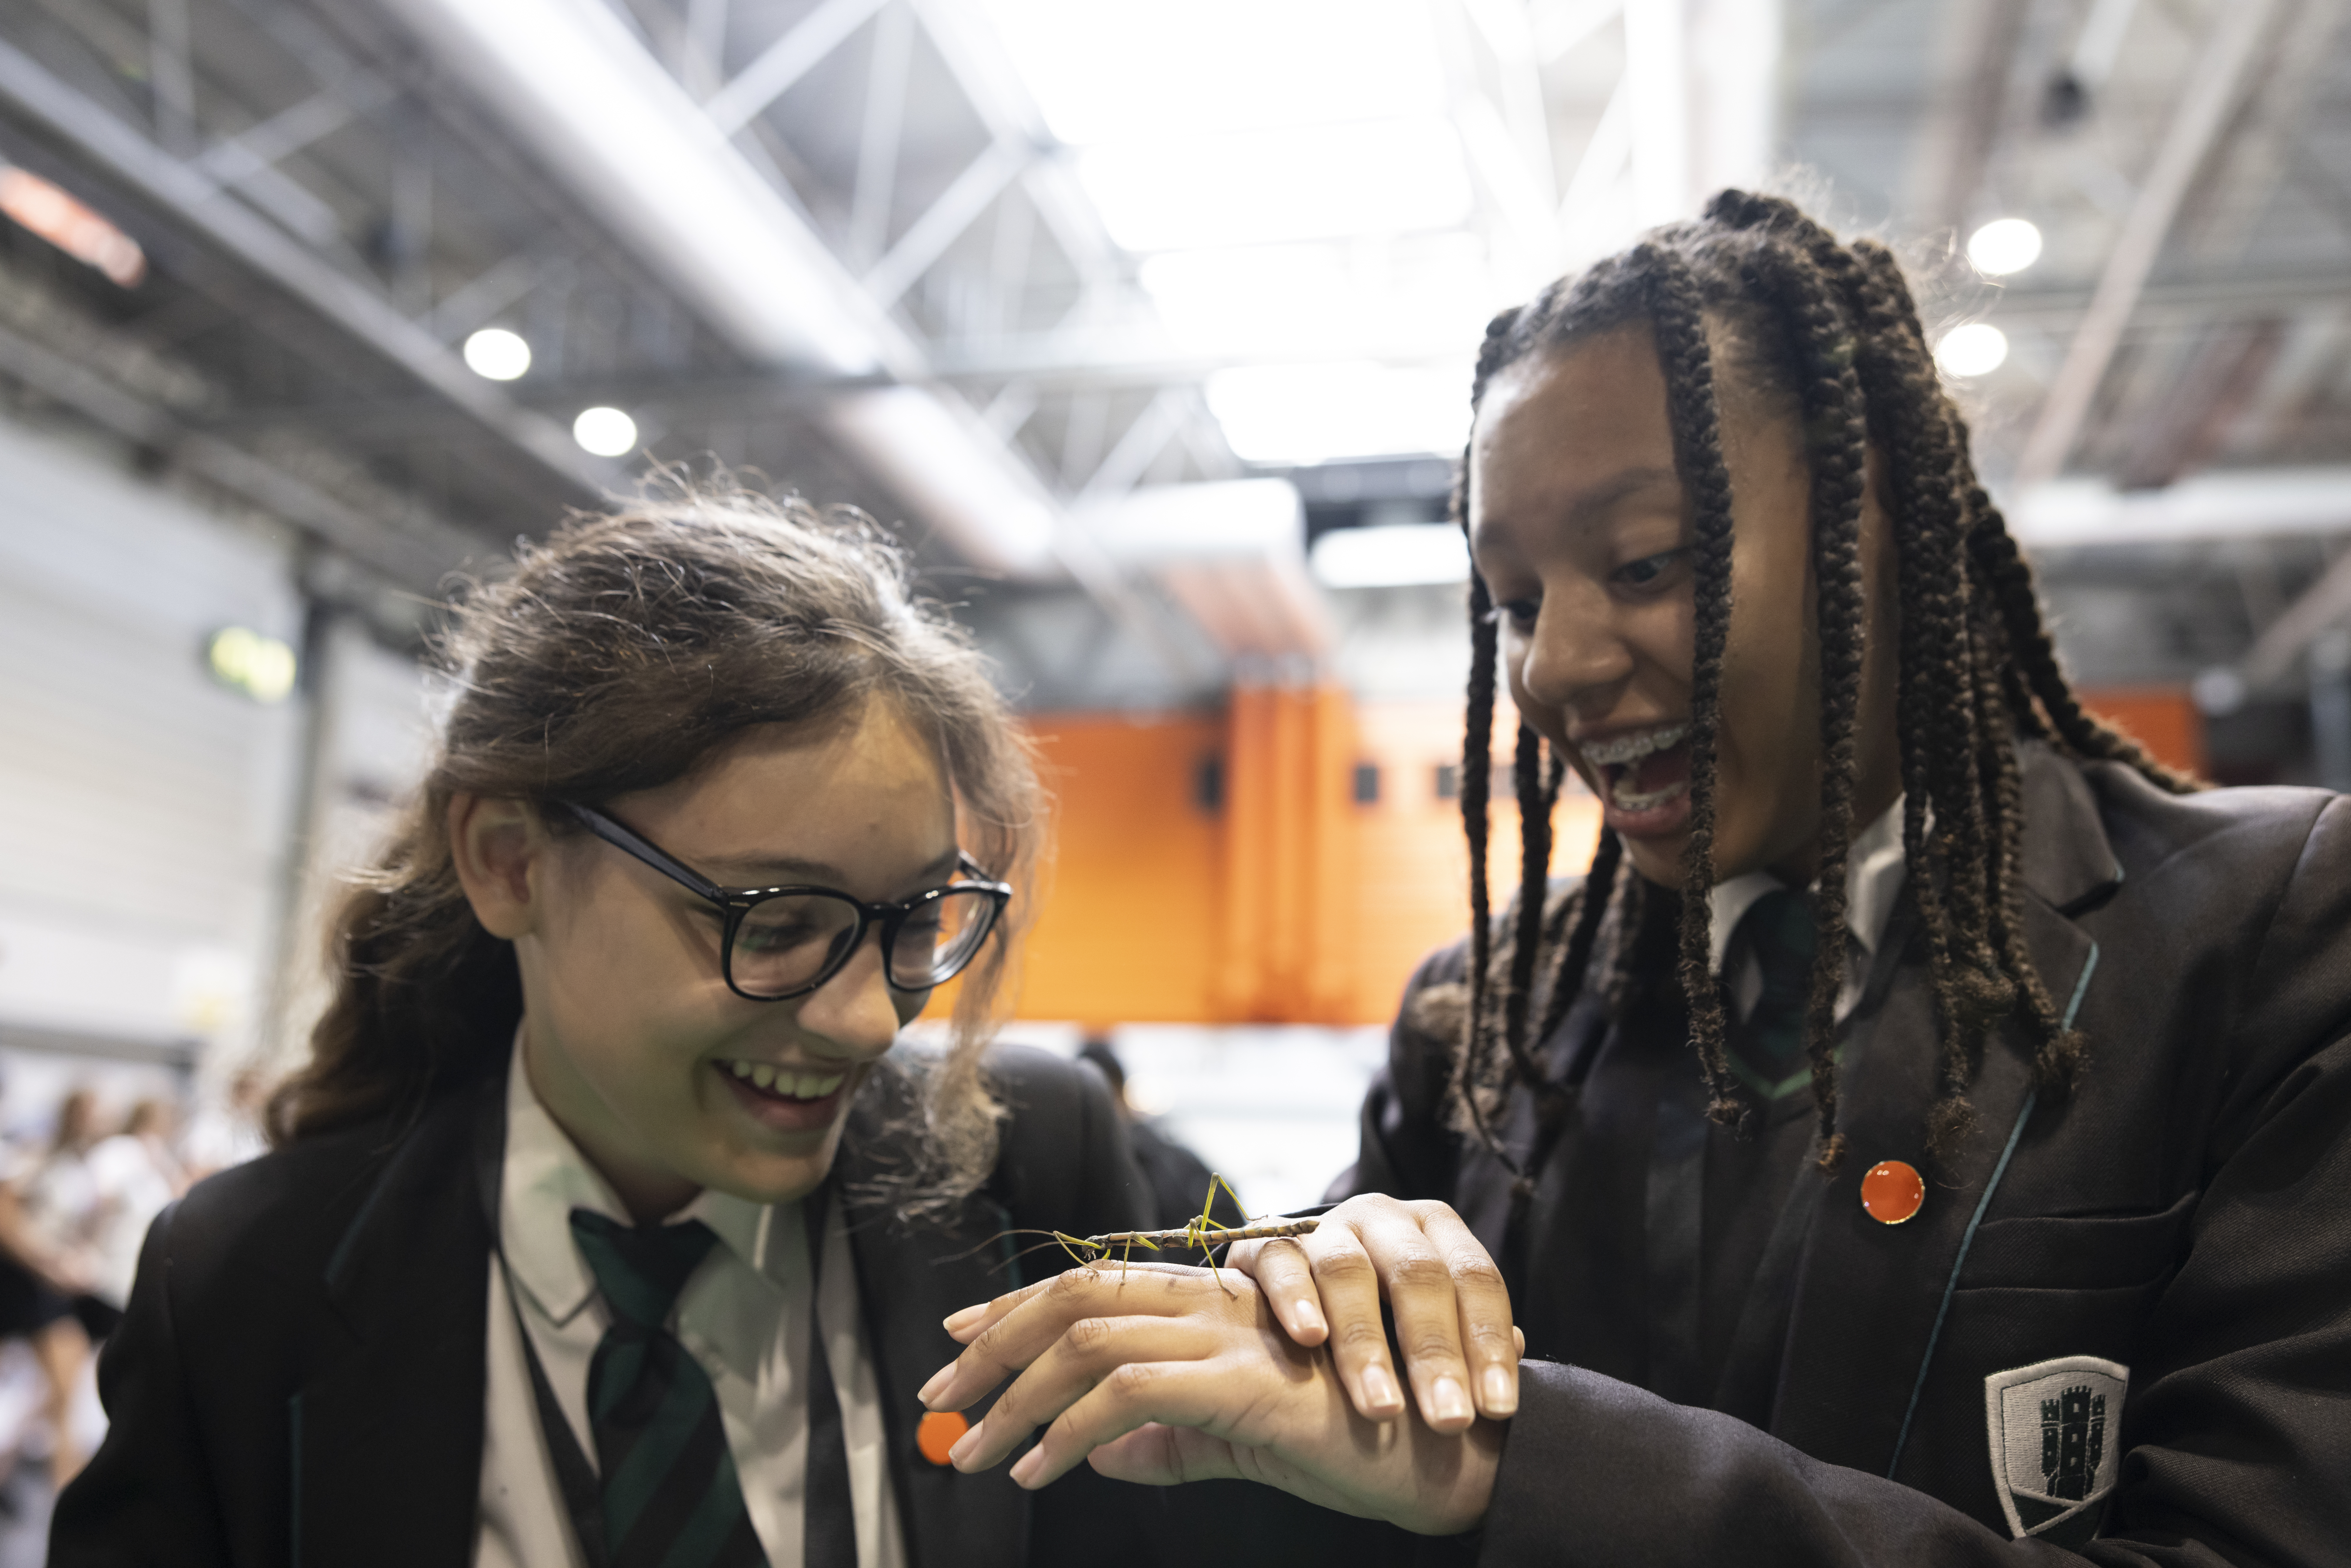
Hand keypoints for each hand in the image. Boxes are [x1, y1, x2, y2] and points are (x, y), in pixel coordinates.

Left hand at [921, 1262, 1501, 1534]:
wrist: (1441, 1453)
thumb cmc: (1351, 1445)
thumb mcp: (1240, 1441)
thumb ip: (1173, 1441)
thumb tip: (1100, 1454)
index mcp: (1213, 1307)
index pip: (1092, 1286)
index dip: (1016, 1307)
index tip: (956, 1339)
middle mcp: (1215, 1304)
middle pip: (1075, 1298)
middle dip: (993, 1343)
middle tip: (938, 1397)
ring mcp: (1229, 1336)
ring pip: (1088, 1340)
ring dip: (1015, 1396)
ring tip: (976, 1450)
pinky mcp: (1241, 1382)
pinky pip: (1126, 1395)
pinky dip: (1068, 1432)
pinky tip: (1039, 1469)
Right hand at [1224, 1194, 1519, 1428]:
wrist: (1280, 1315)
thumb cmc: (1375, 1330)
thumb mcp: (1424, 1332)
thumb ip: (1465, 1341)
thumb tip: (1521, 1351)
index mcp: (1434, 1232)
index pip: (1475, 1278)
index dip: (1489, 1342)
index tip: (1496, 1410)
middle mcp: (1383, 1219)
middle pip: (1417, 1274)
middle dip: (1435, 1352)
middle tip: (1449, 1421)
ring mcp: (1323, 1227)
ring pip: (1347, 1270)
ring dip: (1367, 1342)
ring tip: (1383, 1406)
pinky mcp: (1265, 1243)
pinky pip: (1279, 1259)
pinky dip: (1295, 1297)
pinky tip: (1312, 1338)